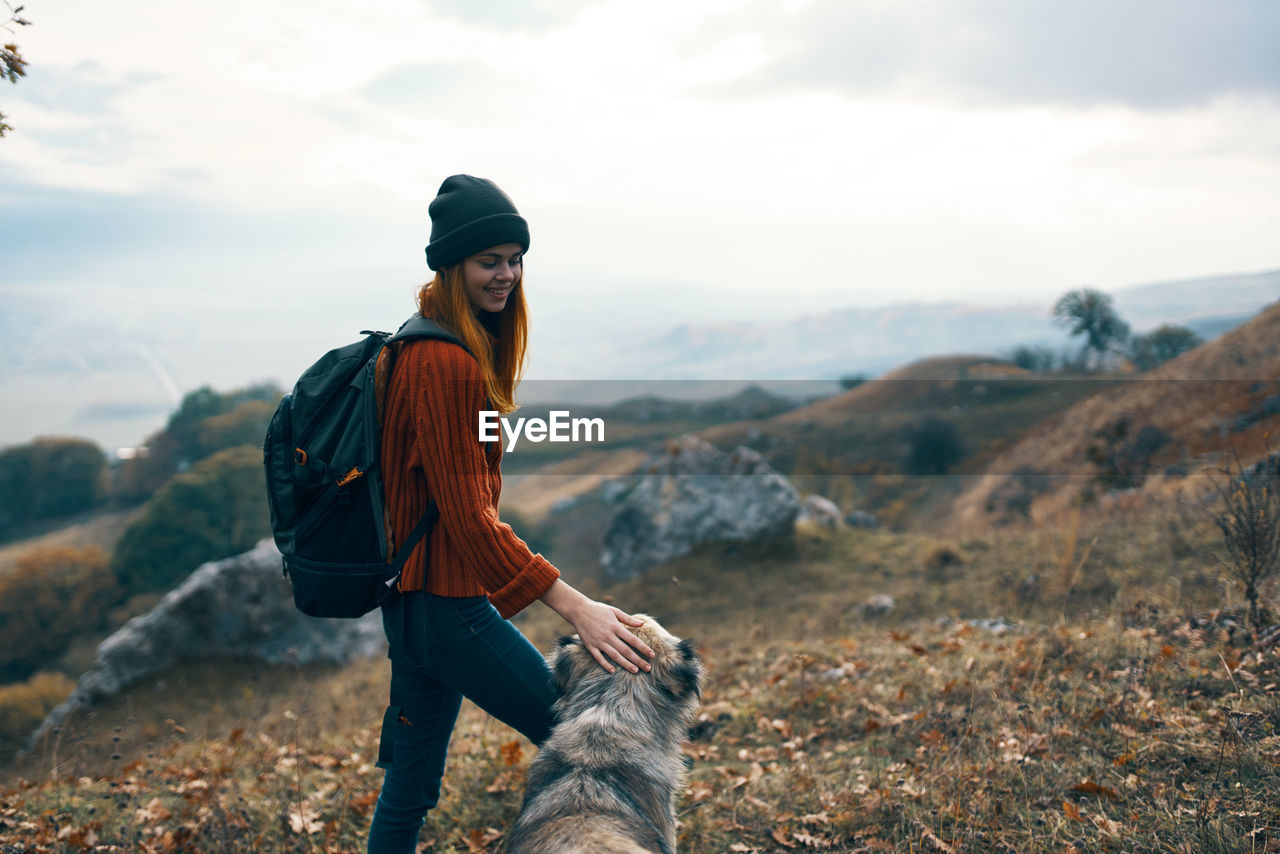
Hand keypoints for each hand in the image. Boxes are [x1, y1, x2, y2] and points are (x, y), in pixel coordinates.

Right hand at [541, 580, 655, 673]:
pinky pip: (599, 658)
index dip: (643, 648)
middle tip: (648, 668)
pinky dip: (605, 664)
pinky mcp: (590, 646)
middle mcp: (608, 635)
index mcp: (616, 626)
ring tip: (635, 671)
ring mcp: (599, 642)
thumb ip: (628, 619)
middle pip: (626, 650)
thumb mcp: (614, 611)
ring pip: (614, 656)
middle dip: (638, 660)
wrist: (578, 610)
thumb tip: (642, 623)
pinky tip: (613, 671)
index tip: (652, 655)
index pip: (633, 640)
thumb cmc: (598, 609)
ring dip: (625, 664)